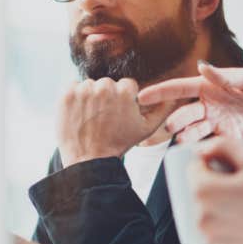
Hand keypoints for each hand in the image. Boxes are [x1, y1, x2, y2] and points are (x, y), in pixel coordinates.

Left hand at [57, 78, 174, 165]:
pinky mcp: (67, 95)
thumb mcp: (147, 129)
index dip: (123, 100)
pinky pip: (72, 86)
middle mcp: (105, 87)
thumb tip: (175, 96)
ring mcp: (84, 91)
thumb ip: (163, 109)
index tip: (118, 114)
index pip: (126, 85)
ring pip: (90, 85)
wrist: (90, 160)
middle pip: (107, 83)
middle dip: (106, 97)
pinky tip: (80, 114)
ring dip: (90, 97)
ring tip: (91, 118)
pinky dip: (75, 97)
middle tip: (104, 118)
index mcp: (125, 92)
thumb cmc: (119, 144)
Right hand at [137, 63, 242, 143]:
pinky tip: (193, 146)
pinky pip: (208, 140)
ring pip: (193, 129)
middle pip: (184, 112)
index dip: (161, 92)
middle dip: (175, 119)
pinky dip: (199, 144)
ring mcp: (216, 121)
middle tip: (169, 126)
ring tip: (179, 139)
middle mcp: (209, 103)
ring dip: (184, 134)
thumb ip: (225, 77)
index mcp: (211, 85)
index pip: (180, 88)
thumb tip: (202, 66)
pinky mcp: (227, 136)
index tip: (142, 96)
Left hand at [191, 137, 242, 243]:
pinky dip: (233, 240)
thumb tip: (201, 149)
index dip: (212, 164)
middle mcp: (202, 222)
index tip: (231, 169)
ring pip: (212, 223)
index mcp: (205, 192)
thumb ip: (224, 147)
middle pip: (201, 199)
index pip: (194, 170)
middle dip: (217, 191)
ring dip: (224, 216)